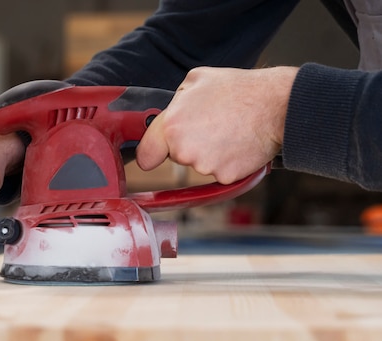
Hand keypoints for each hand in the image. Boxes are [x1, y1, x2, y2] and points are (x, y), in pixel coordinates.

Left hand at [136, 66, 297, 183]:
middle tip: (210, 124)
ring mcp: (205, 166)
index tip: (154, 154)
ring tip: (227, 129)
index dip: (150, 153)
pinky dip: (228, 161)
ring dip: (209, 152)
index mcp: (171, 126)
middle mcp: (184, 150)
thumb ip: (175, 101)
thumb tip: (168, 112)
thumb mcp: (196, 80)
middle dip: (188, 143)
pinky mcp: (225, 177)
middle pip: (176, 156)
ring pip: (199, 163)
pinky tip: (238, 142)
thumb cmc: (239, 90)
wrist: (276, 106)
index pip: (146, 154)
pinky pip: (220, 172)